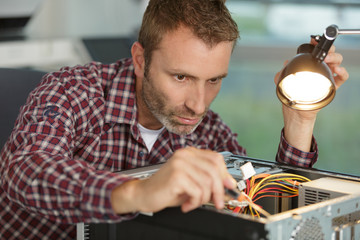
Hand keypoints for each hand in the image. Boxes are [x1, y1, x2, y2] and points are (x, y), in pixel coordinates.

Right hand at [111, 147, 235, 213]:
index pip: (216, 159)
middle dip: (219, 190)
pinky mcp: (176, 176)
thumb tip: (230, 184)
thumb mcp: (192, 181)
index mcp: (189, 153)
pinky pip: (197, 191)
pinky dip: (195, 202)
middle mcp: (185, 155)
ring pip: (208, 183)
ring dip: (204, 198)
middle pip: (215, 170)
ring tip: (194, 202)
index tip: (230, 186)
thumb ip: (208, 179)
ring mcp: (180, 164)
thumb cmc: (167, 188)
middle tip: (218, 203)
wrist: (143, 194)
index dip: (225, 174)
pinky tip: (186, 204)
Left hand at [274, 38, 348, 151]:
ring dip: (335, 58)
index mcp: (310, 64)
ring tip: (329, 61)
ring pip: (338, 61)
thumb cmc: (291, 94)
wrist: (296, 110)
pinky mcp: (333, 85)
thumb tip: (286, 62)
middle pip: (330, 53)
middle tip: (324, 53)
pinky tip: (337, 70)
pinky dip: (342, 71)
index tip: (313, 40)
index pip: (316, 50)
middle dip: (329, 49)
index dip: (316, 43)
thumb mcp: (282, 81)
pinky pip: (342, 76)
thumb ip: (283, 71)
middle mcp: (320, 68)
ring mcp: (327, 75)